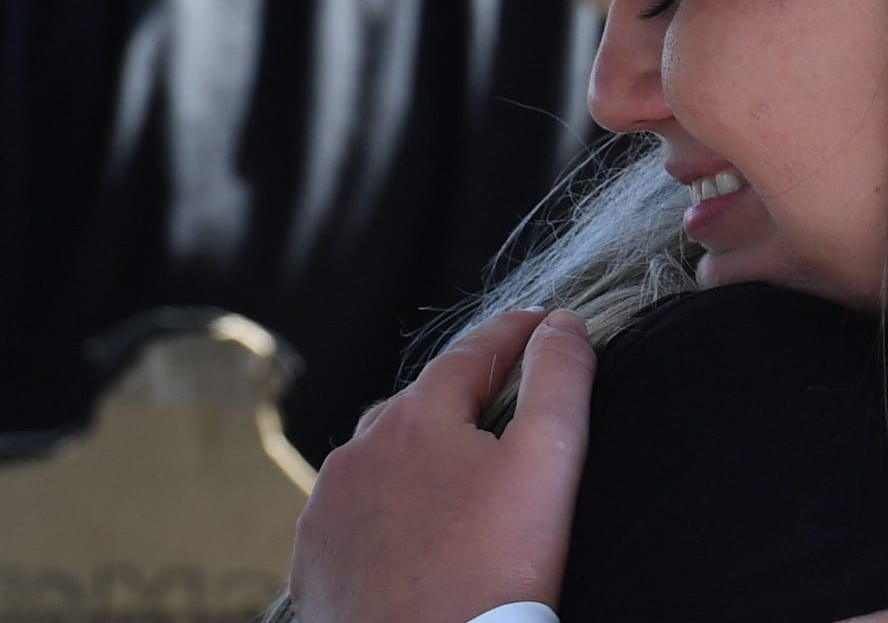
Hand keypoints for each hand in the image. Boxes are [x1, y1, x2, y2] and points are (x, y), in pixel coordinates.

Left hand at [289, 309, 597, 622]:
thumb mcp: (547, 464)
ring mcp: (330, 508)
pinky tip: (415, 524)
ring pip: (383, 455)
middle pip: (425, 402)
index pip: (475, 351)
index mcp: (417, 417)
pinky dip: (388, 503)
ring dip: (423, 449)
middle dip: (468, 393)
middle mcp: (361, 451)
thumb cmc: (492, 573)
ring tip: (462, 467)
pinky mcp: (316, 559)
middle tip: (511, 398)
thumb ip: (559, 381)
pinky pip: (356, 510)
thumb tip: (561, 324)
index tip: (545, 323)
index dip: (517, 332)